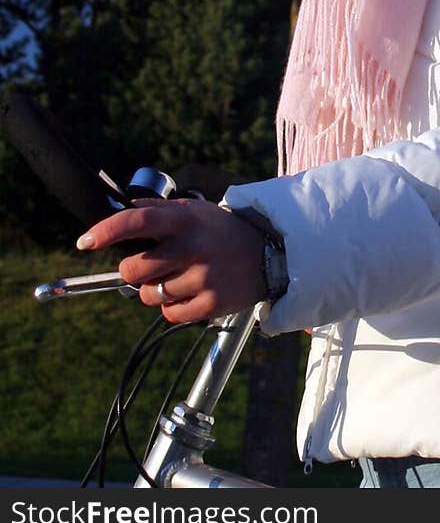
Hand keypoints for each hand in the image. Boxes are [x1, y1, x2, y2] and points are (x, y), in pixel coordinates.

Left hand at [76, 199, 269, 322]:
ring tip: (181, 277)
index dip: (107, 230)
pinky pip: (169, 314)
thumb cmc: (223, 231)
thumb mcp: (195, 210)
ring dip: (157, 289)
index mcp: (185, 219)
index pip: (138, 220)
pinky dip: (173, 307)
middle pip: (133, 269)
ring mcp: (202, 277)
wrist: (271, 254)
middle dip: (135, 270)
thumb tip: (120, 209)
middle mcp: (192, 247)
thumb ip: (157, 209)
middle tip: (154, 264)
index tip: (85, 241)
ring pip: (150, 295)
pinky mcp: (211, 304)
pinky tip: (192, 292)